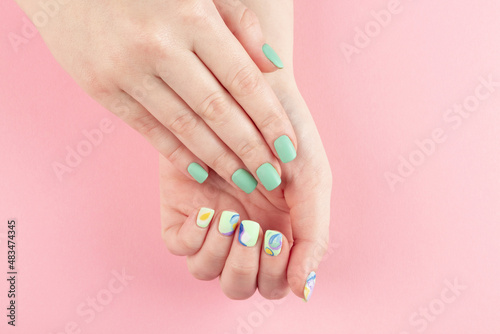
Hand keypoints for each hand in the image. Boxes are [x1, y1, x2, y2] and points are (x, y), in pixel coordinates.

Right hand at [15, 0, 297, 193]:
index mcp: (191, 15)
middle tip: (273, 177)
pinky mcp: (101, 87)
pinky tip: (202, 171)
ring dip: (219, 158)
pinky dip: (177, 154)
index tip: (289, 148)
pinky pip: (148, 129)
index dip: (270, 118)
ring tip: (245, 180)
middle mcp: (159, 45)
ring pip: (184, 125)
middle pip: (217, 110)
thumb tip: (274, 68)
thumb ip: (240, 24)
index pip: (243, 79)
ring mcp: (125, 69)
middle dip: (250, 149)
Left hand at [160, 71, 331, 299]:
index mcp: (279, 233)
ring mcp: (211, 222)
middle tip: (254, 229)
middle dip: (246, 268)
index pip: (273, 284)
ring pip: (206, 271)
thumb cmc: (287, 135)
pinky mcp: (181, 207)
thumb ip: (313, 239)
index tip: (278, 236)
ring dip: (220, 255)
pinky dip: (194, 239)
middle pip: (238, 286)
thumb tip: (304, 291)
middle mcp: (243, 233)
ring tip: (232, 218)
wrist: (252, 91)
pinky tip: (209, 212)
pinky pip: (179, 247)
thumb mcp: (312, 184)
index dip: (275, 274)